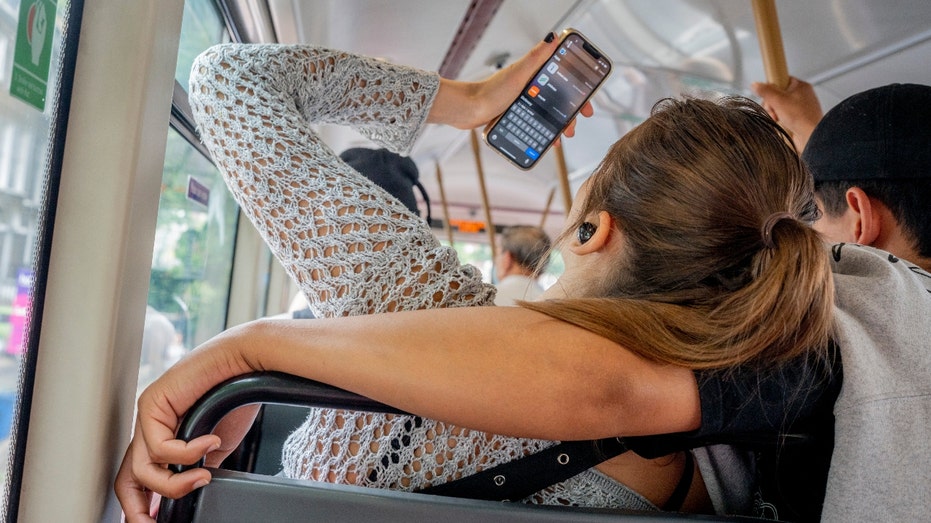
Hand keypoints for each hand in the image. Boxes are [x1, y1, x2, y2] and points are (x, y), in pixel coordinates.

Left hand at [114, 331, 253, 521]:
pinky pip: (161, 447)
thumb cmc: (236, 394)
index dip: (144, 507)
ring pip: (142, 469)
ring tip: (203, 476)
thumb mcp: (217, 444)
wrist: (245, 362)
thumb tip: (193, 492)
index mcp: (162, 436)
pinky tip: (211, 442)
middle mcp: (149, 426)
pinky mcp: (152, 403)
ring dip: (174, 483)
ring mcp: (147, 415)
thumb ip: (198, 466)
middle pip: (126, 480)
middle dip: (138, 509)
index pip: (140, 480)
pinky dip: (188, 453)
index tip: (160, 522)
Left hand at [430, 33, 594, 137]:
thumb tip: (554, 38)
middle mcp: (530, 87)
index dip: (577, 92)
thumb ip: (537, 57)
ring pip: (547, 114)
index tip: (586, 105)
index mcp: (534, 75)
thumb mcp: (518, 74)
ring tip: (559, 138)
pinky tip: (546, 141)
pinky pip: (535, 123)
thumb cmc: (490, 92)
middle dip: (569, 114)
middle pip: (558, 101)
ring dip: (557, 126)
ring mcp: (522, 102)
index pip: (563, 81)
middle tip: (572, 126)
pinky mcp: (515, 114)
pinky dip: (544, 131)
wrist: (468, 110)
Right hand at [751, 77, 822, 151]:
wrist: (811, 136)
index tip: (768, 96)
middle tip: (773, 110)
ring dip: (773, 113)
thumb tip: (754, 84)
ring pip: (778, 106)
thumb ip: (765, 91)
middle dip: (770, 104)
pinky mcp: (798, 119)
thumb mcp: (778, 100)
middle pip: (777, 94)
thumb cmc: (800, 117)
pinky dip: (778, 120)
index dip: (771, 88)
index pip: (780, 80)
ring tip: (777, 119)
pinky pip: (782, 116)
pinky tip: (780, 124)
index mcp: (800, 86)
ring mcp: (800, 108)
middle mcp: (801, 95)